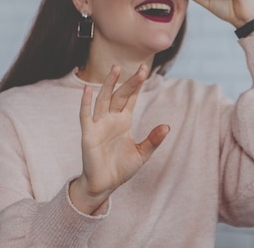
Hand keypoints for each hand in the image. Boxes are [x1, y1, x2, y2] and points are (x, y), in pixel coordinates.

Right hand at [69, 64, 169, 214]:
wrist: (104, 185)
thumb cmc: (121, 168)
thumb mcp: (142, 154)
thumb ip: (153, 140)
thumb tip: (167, 126)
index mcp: (123, 121)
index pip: (131, 98)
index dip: (137, 84)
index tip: (144, 69)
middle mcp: (111, 119)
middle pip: (120, 95)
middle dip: (129, 82)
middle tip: (140, 68)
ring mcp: (98, 124)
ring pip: (104, 99)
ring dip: (109, 84)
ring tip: (116, 69)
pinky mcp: (88, 134)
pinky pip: (85, 115)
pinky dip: (86, 102)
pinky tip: (88, 89)